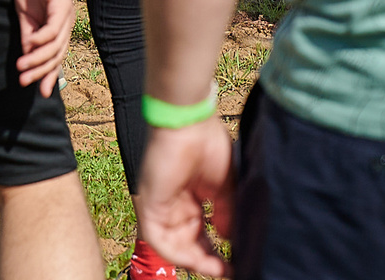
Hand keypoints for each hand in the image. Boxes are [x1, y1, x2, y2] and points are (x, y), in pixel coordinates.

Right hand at [12, 0, 74, 94]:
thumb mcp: (26, 12)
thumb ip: (28, 33)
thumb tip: (27, 55)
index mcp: (57, 26)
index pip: (56, 56)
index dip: (49, 74)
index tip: (40, 92)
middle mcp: (65, 24)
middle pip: (57, 56)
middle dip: (41, 72)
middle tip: (25, 84)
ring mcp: (65, 15)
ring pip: (55, 46)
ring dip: (38, 59)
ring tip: (21, 69)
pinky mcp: (61, 5)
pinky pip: (52, 29)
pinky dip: (41, 39)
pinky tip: (29, 45)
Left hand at [134, 116, 235, 276]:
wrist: (189, 120)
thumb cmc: (208, 143)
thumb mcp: (226, 185)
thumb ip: (226, 213)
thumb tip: (230, 239)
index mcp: (192, 198)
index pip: (201, 233)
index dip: (216, 251)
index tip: (234, 264)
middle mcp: (174, 204)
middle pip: (187, 243)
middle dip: (206, 260)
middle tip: (226, 271)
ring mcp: (160, 203)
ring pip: (171, 245)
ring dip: (193, 261)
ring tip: (216, 269)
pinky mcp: (150, 202)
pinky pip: (157, 237)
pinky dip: (175, 253)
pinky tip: (196, 260)